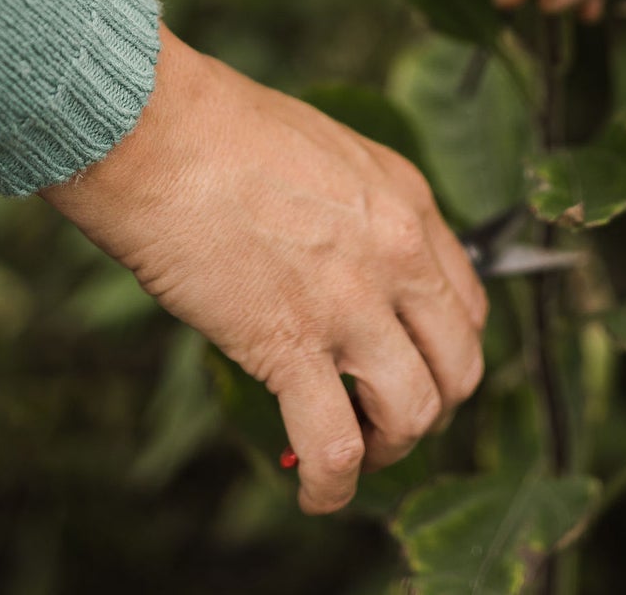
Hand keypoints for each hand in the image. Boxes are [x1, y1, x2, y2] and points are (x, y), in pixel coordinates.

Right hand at [43, 26, 486, 514]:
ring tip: (353, 453)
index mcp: (407, 201)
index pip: (467, 302)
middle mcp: (398, 253)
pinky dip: (331, 486)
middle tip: (386, 418)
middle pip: (459, 365)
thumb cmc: (221, 133)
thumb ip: (358, 213)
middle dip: (430, 408)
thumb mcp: (327, 154)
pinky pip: (336, 446)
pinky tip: (312, 493)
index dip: (444, 350)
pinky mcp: (290, 344)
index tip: (410, 365)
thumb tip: (348, 267)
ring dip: (388, 449)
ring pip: (414, 412)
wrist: (158, 134)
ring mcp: (350, 302)